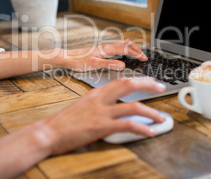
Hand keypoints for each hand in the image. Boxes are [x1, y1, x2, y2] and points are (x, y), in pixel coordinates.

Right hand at [43, 77, 165, 154]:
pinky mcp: (100, 127)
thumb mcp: (83, 106)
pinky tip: (149, 132)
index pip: (121, 80)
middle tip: (161, 89)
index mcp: (96, 93)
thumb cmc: (64, 121)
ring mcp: (101, 113)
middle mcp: (100, 99)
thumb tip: (114, 106)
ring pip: (133, 107)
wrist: (48, 132)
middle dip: (148, 85)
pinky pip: (127, 126)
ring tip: (161, 118)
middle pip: (129, 85)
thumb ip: (99, 104)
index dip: (138, 79)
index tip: (150, 81)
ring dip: (151, 112)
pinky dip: (142, 128)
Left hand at [63, 39, 147, 71]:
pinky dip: (124, 49)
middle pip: (126, 44)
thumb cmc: (78, 62)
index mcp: (107, 49)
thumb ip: (109, 64)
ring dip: (131, 48)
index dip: (137, 54)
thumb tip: (123, 65)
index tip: (144, 58)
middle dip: (136, 49)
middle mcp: (106, 47)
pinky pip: (116, 47)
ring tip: (137, 54)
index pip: (126, 50)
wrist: (67, 58)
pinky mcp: (101, 50)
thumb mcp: (94, 65)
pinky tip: (123, 55)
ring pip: (121, 44)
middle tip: (144, 56)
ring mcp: (104, 48)